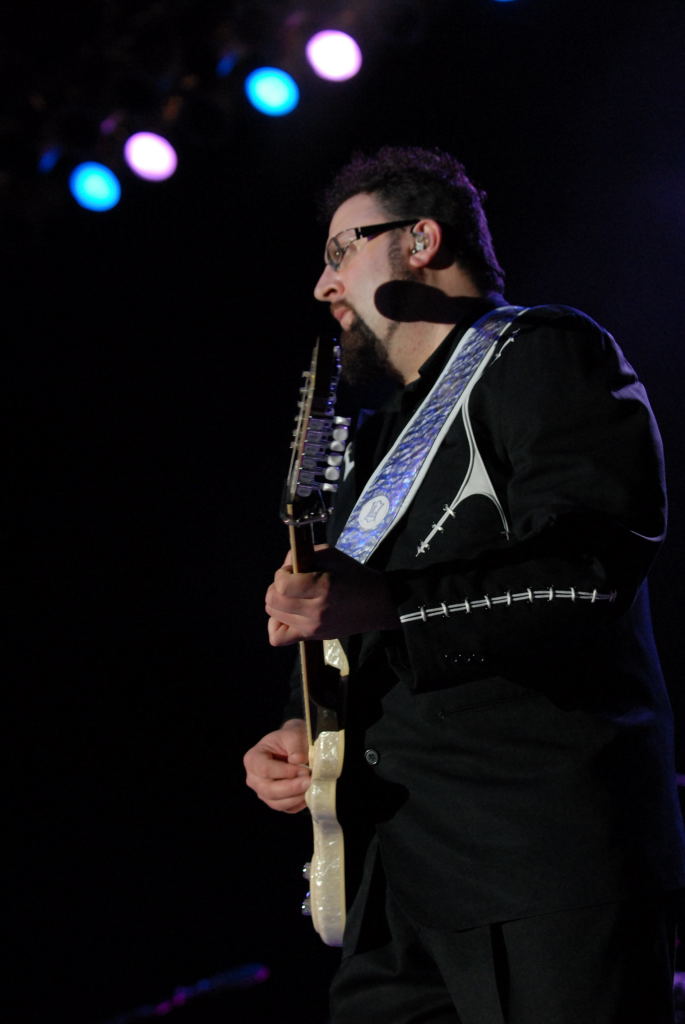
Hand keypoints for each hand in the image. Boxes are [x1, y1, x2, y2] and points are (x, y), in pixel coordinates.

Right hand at [243, 719, 309, 812]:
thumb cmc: (290, 739)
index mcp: (253, 759)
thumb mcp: (293, 735)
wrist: (294, 746)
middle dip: (292, 787)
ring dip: (296, 797)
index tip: (304, 769)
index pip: (265, 770)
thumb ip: (295, 745)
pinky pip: (287, 808)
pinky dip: (299, 803)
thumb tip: (298, 760)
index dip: (285, 772)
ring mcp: (264, 792)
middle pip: (269, 790)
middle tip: (310, 781)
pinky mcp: (276, 801)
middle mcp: (254, 779)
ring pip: (277, 803)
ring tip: (312, 787)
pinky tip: (310, 792)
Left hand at [265, 545, 399, 646]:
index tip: (292, 570)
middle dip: (277, 587)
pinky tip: (288, 615)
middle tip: (291, 582)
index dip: (281, 574)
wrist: (377, 603)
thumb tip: (283, 566)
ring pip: (273, 615)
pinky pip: (278, 638)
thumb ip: (302, 555)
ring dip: (277, 602)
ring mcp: (312, 627)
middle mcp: (315, 610)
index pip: (282, 585)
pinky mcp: (312, 637)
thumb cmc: (354, 575)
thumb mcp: (331, 554)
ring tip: (292, 597)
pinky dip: (277, 625)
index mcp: (322, 587)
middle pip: (273, 601)